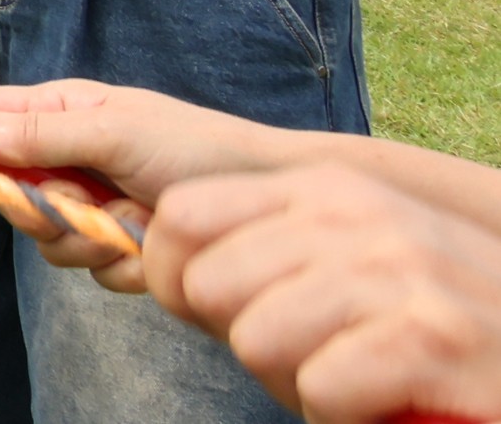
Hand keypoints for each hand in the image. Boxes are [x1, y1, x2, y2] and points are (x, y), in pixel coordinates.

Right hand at [0, 81, 309, 279]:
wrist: (273, 199)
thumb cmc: (199, 148)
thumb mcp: (115, 132)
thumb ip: (40, 134)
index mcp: (60, 113)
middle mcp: (67, 159)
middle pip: (6, 188)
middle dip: (38, 204)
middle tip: (77, 201)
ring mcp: (92, 207)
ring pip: (47, 237)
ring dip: (86, 237)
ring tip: (134, 220)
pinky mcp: (119, 249)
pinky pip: (92, 269)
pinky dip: (122, 261)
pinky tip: (155, 242)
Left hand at [142, 165, 500, 422]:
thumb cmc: (430, 322)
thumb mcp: (346, 259)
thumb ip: (264, 252)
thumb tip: (156, 265)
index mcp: (326, 187)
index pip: (184, 216)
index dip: (179, 281)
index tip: (219, 318)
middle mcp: (357, 213)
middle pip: (210, 287)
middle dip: (243, 342)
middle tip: (311, 359)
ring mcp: (398, 269)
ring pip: (257, 341)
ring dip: (295, 385)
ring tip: (354, 381)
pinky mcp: (431, 335)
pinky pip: (320, 390)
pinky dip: (341, 415)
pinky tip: (385, 405)